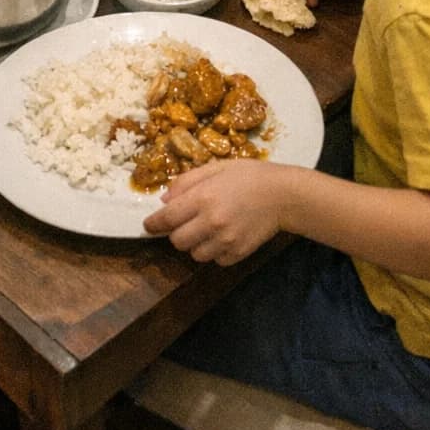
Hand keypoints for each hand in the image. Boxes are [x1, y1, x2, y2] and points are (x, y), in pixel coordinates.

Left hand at [143, 158, 290, 263]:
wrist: (282, 195)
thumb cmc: (247, 175)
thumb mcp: (215, 168)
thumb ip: (186, 182)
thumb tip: (164, 200)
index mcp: (203, 198)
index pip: (168, 218)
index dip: (153, 224)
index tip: (147, 225)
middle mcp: (212, 222)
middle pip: (178, 241)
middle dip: (175, 233)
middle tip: (184, 223)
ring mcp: (226, 241)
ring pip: (195, 254)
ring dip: (194, 244)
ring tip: (205, 229)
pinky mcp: (239, 253)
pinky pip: (215, 261)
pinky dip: (213, 252)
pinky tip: (221, 237)